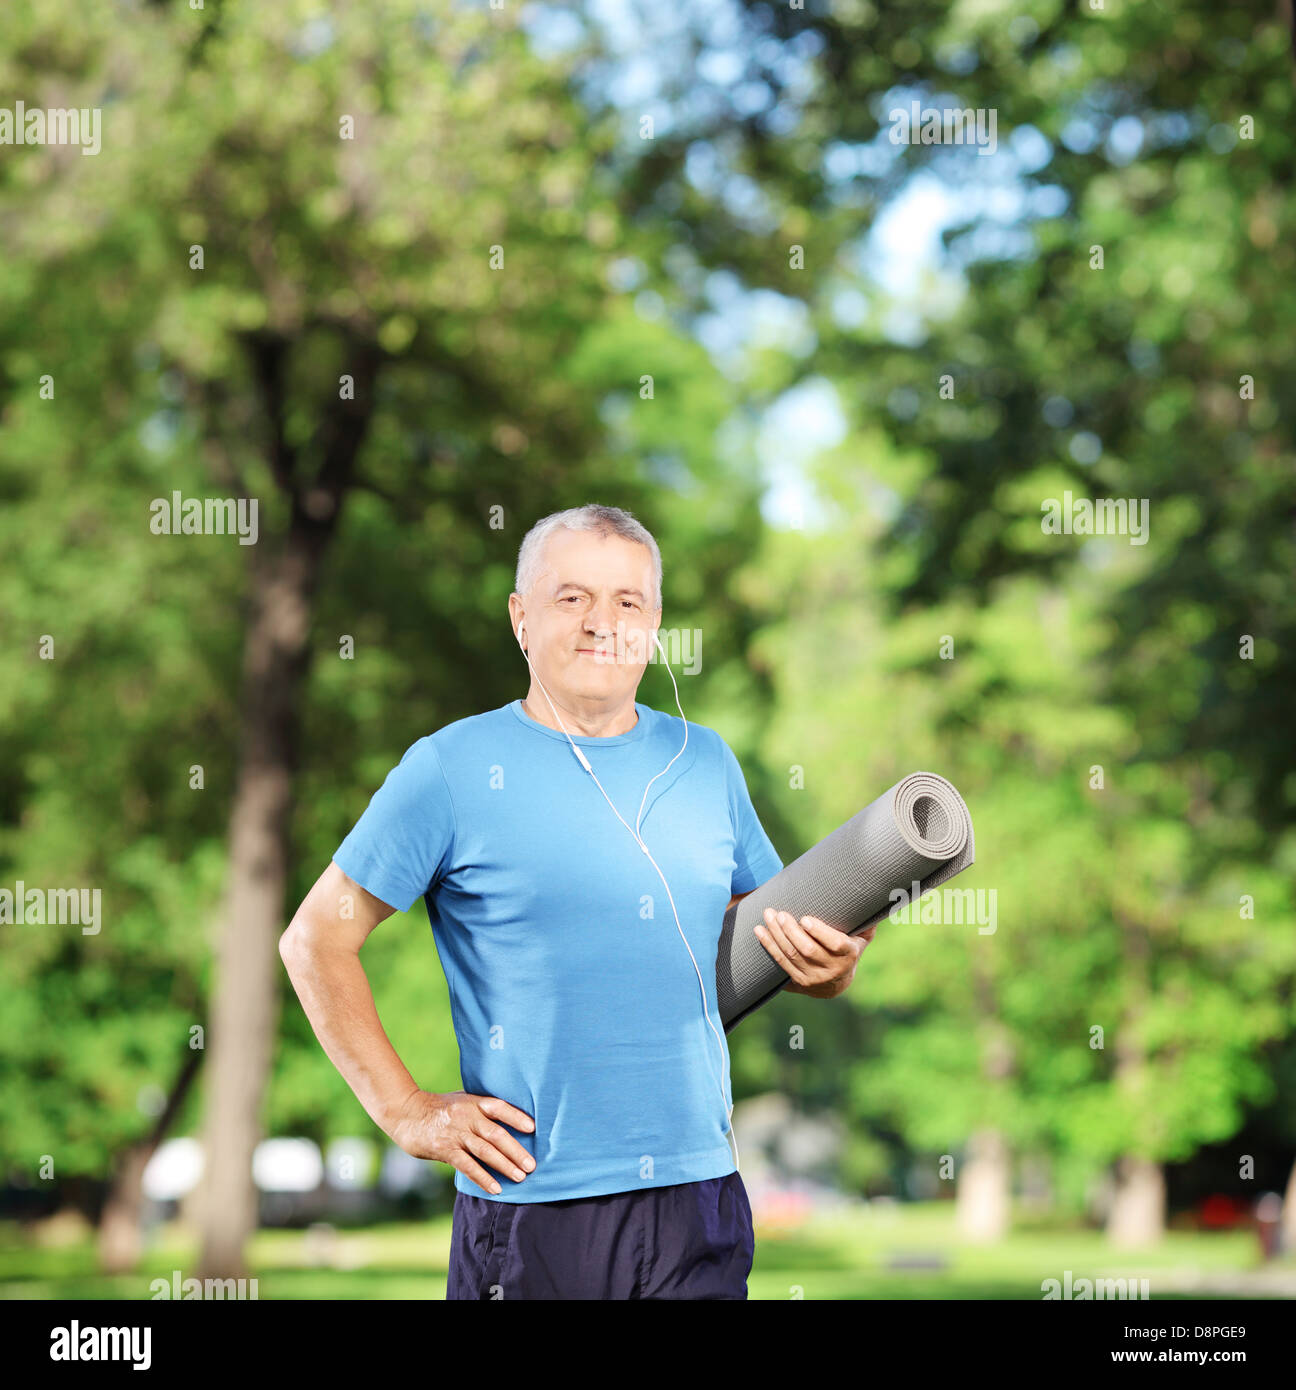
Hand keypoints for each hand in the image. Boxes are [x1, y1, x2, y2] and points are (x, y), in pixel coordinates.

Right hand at [390, 1089, 535, 1195]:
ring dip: (504, 1165)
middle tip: (532, 1165)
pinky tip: (496, 1188)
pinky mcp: (446, 1150)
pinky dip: (483, 1178)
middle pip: (496, 1134)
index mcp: (473, 1102)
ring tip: (520, 1177)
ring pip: (485, 1152)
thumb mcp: (462, 1099)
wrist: (407, 1114)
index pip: (499, 1107)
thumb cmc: (440, 1107)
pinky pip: (468, 1166)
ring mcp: (456, 1134)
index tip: (532, 1128)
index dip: (516, 1117)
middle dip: (516, 1151)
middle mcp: (467, 1117)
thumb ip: (482, 1108)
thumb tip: (510, 1122)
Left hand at [753, 908, 874, 999]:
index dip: (820, 932)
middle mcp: (831, 970)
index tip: (805, 918)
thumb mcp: (862, 937)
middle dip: (791, 931)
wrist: (837, 983)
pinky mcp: (798, 982)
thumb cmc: (849, 949)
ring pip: (791, 956)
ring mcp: (813, 978)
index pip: (835, 944)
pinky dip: (769, 946)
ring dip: (777, 935)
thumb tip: (878, 894)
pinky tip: (759, 931)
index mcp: (849, 955)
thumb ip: (866, 921)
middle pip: (807, 950)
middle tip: (780, 913)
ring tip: (768, 916)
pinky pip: (780, 963)